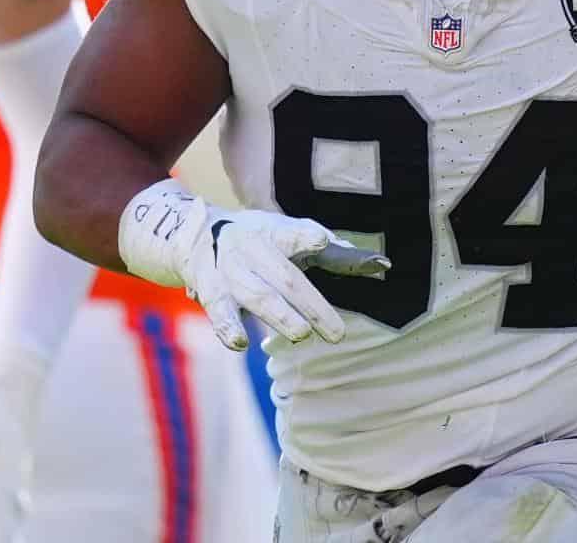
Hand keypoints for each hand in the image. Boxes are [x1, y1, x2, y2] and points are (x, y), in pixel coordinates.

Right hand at [120, 182, 390, 350]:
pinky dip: (228, 326)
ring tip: (301, 334)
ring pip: (256, 295)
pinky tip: (240, 343)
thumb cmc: (263, 241)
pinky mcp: (209, 289)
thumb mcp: (293, 236)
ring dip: (278, 316)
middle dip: (310, 305)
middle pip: (285, 278)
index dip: (306, 238)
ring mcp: (229, 269)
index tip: (321, 241)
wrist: (194, 235)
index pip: (295, 235)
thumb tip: (381, 266)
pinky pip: (218, 309)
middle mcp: (253, 248)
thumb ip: (333, 254)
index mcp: (277, 232)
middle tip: (337, 333)